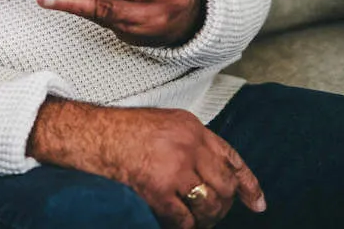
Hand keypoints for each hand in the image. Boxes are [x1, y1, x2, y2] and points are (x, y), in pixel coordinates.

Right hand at [29, 99, 265, 227]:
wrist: (85, 133)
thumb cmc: (116, 131)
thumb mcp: (161, 125)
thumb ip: (188, 143)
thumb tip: (210, 174)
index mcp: (190, 127)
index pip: (231, 157)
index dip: (248, 184)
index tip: (257, 203)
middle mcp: (188, 144)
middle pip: (224, 185)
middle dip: (221, 207)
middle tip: (210, 218)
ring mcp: (174, 166)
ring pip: (209, 204)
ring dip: (204, 220)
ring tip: (193, 223)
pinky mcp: (157, 187)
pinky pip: (183, 219)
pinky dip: (182, 227)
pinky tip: (173, 226)